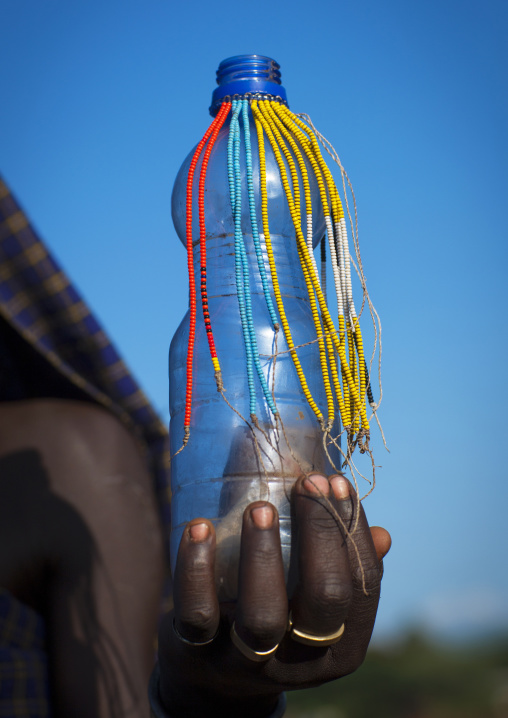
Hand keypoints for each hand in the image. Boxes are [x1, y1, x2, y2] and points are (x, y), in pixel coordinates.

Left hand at [157, 474, 390, 717]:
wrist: (213, 684)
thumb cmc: (278, 622)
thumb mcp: (311, 606)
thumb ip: (341, 569)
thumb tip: (382, 535)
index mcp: (340, 647)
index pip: (363, 585)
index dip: (354, 530)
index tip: (336, 482)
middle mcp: (300, 660)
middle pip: (324, 598)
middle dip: (320, 533)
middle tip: (308, 482)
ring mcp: (246, 662)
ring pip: (262, 615)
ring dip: (262, 553)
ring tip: (259, 507)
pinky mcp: (198, 655)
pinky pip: (197, 615)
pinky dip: (196, 569)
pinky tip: (200, 527)